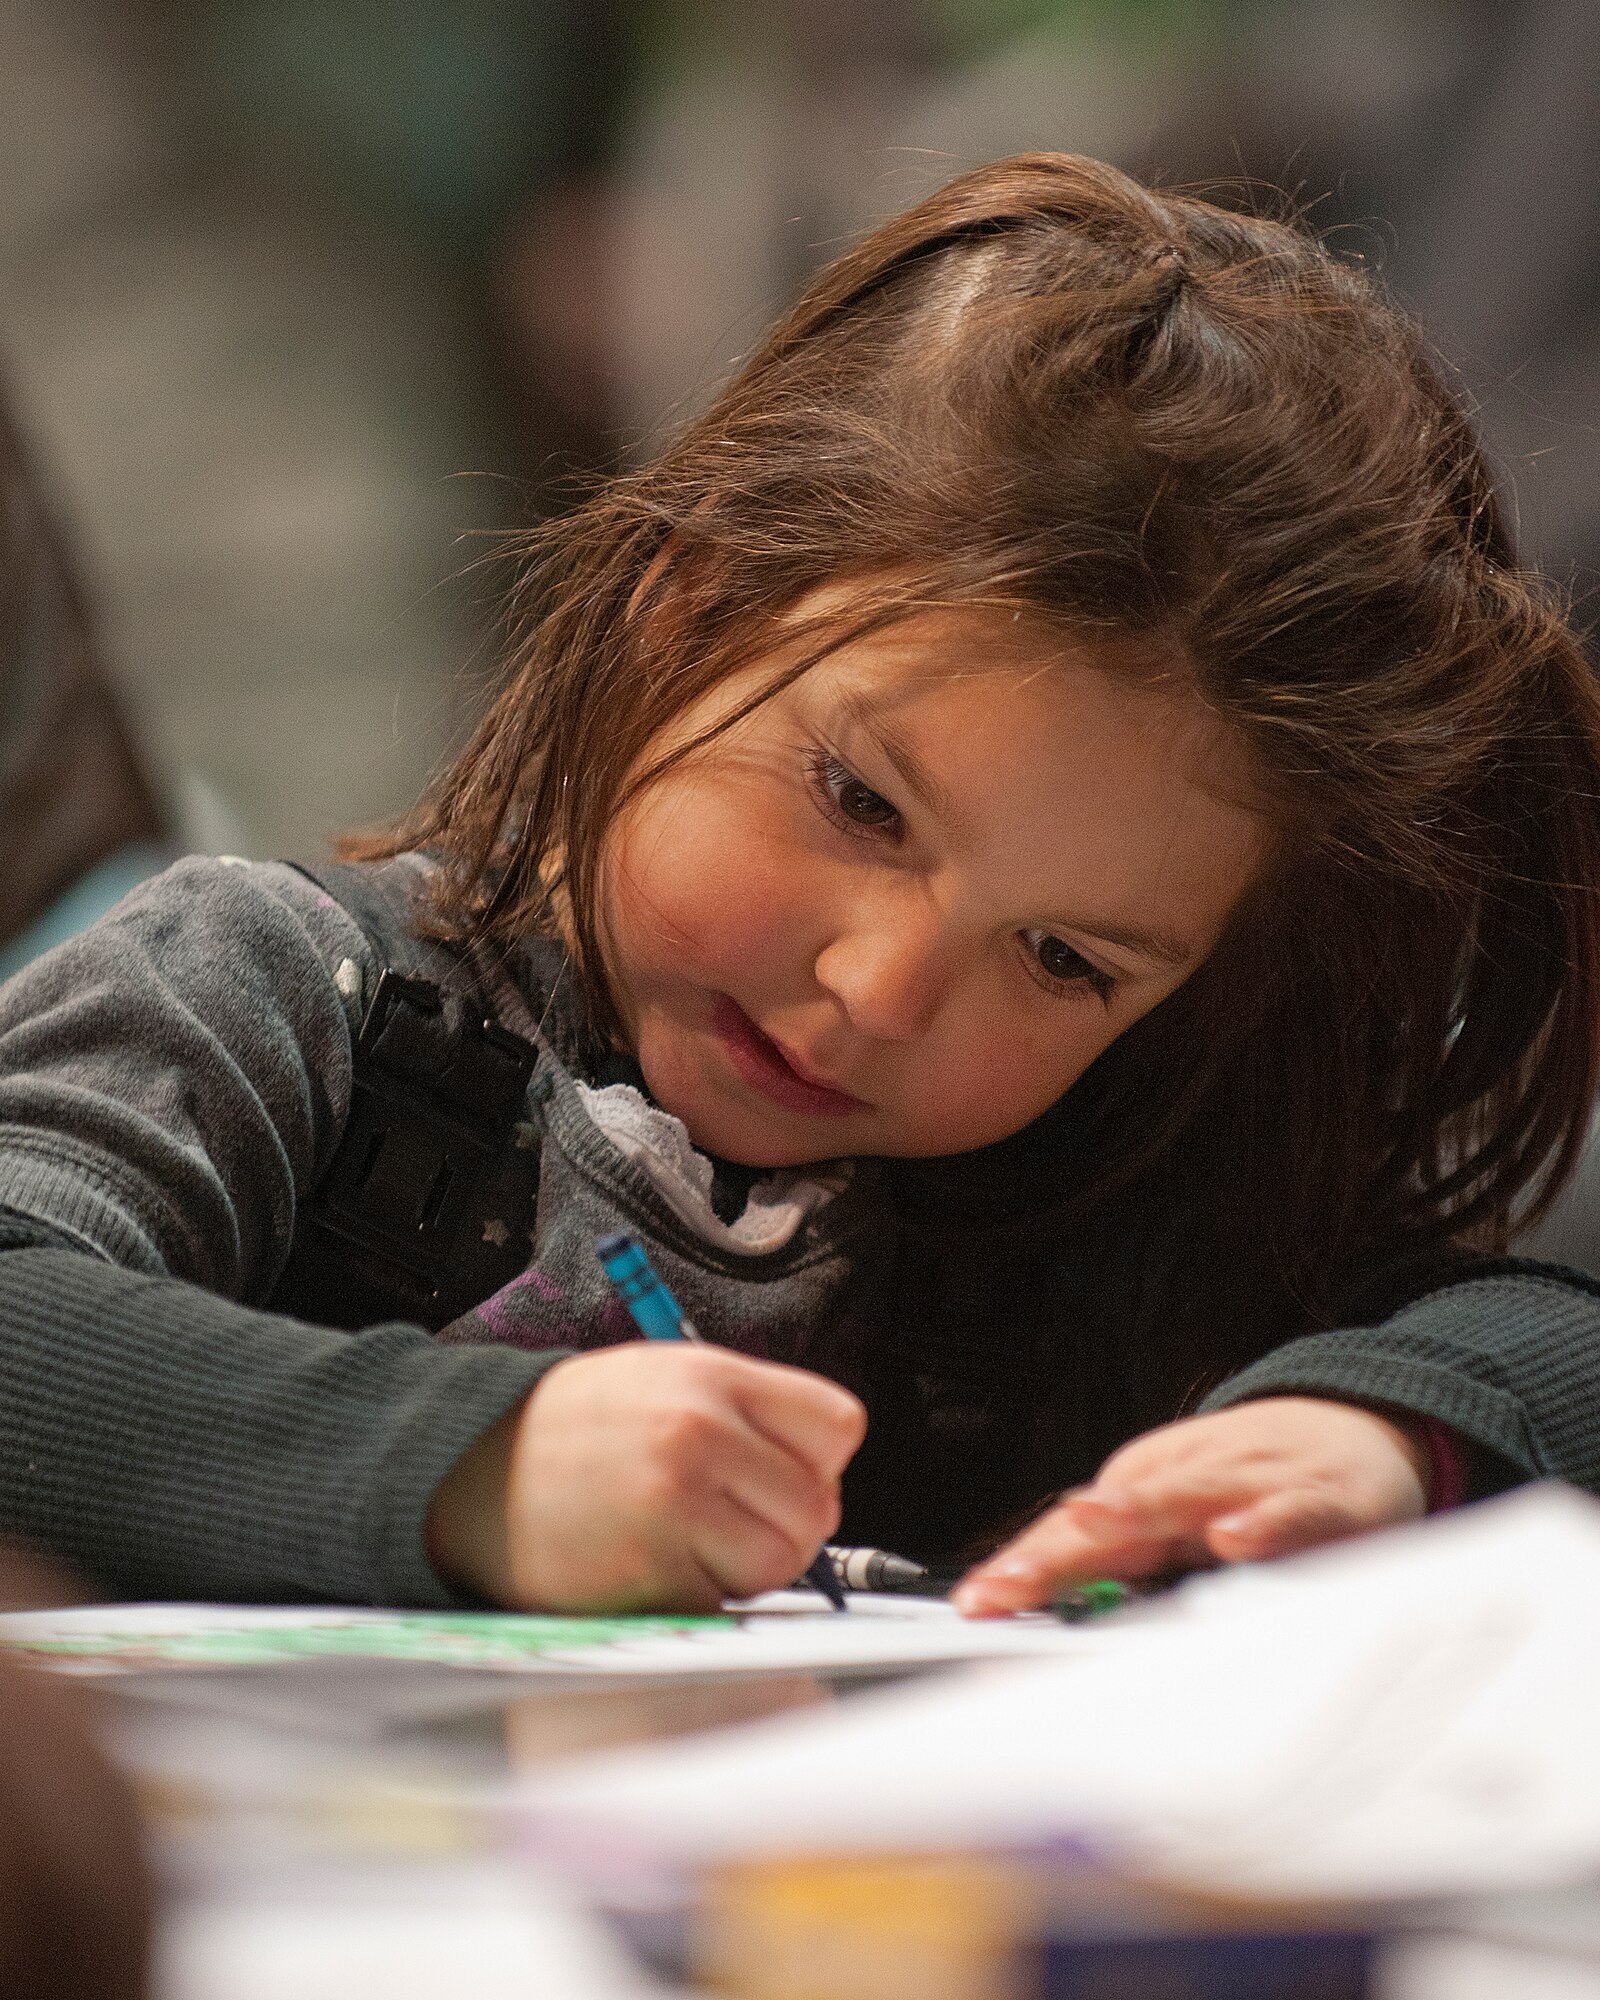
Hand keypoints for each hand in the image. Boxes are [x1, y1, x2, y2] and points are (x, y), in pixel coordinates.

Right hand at [427, 1344, 865, 1612]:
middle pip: (817, 1506)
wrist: (470, 1469)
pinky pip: (724, 1603)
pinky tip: (649, 1564)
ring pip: (782, 1561)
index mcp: (712, 1375)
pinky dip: (698, 1599)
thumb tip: (821, 1479)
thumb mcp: (663, 1378)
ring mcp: (676, 1500)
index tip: (777, 1472)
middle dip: (783, 1526)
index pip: (839, 1425)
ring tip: (688, 1542)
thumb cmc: (572, 1430)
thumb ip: (747, 1416)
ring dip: (745, 1569)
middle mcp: (701, 1431)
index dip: (816, 1460)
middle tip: (725, 1521)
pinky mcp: (652, 1570)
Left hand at [951, 1396, 1430, 1616]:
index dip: (1022, 1569)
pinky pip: (1288, 1514)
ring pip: (1186, 1497)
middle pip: (1109, 1521)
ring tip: (1089, 1523)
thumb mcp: (1180, 1527)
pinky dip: (1262, 1524)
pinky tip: (1233, 1539)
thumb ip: (1131, 1583)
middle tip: (1007, 1586)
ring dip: (1136, 1510)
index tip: (976, 1605)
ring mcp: (1246, 1485)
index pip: (1070, 1537)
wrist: (1355, 1425)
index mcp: (1143, 1498)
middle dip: (1055, 1554)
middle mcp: (1183, 1484)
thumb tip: (1065, 1643)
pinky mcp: (1318, 1498)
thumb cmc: (1251, 1486)